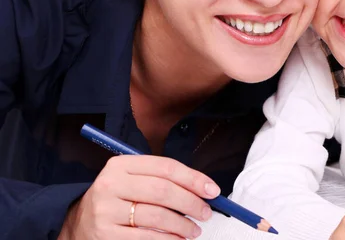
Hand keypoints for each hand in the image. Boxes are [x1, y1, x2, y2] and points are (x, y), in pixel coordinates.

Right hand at [58, 155, 220, 239]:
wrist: (79, 222)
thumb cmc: (117, 199)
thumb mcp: (133, 180)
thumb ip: (163, 180)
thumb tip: (202, 189)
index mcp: (121, 165)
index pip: (166, 167)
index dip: (194, 179)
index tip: (212, 190)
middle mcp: (111, 184)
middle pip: (163, 191)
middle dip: (191, 202)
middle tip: (206, 212)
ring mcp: (106, 211)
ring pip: (157, 216)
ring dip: (182, 225)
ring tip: (194, 229)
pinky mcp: (106, 235)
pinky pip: (146, 237)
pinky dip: (167, 239)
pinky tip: (177, 239)